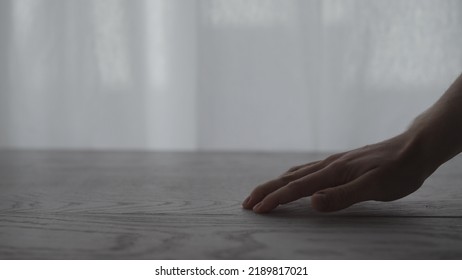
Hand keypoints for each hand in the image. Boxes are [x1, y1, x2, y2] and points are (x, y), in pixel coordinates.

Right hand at [242, 132, 435, 212]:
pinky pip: (307, 171)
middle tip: (247, 203)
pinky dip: (291, 178)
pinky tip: (293, 180)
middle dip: (266, 191)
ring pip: (296, 173)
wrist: (414, 148)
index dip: (276, 199)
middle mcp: (328, 165)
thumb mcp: (375, 187)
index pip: (297, 188)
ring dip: (276, 184)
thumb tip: (314, 203)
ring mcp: (333, 163)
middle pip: (289, 178)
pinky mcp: (339, 164)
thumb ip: (343, 196)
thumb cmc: (398, 169)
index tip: (257, 209)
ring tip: (262, 193)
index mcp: (333, 172)